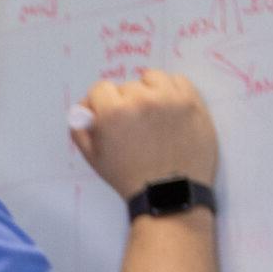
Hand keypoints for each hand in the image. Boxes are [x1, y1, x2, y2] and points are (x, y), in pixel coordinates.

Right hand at [72, 69, 217, 199]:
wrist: (169, 193)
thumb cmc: (129, 178)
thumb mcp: (94, 159)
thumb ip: (80, 130)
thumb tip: (81, 109)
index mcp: (113, 112)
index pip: (100, 89)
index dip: (101, 104)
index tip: (107, 116)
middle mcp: (141, 99)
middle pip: (126, 86)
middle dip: (125, 102)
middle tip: (132, 124)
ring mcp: (169, 98)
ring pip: (152, 78)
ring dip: (147, 90)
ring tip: (151, 112)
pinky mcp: (191, 101)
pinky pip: (177, 80)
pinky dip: (170, 89)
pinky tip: (168, 107)